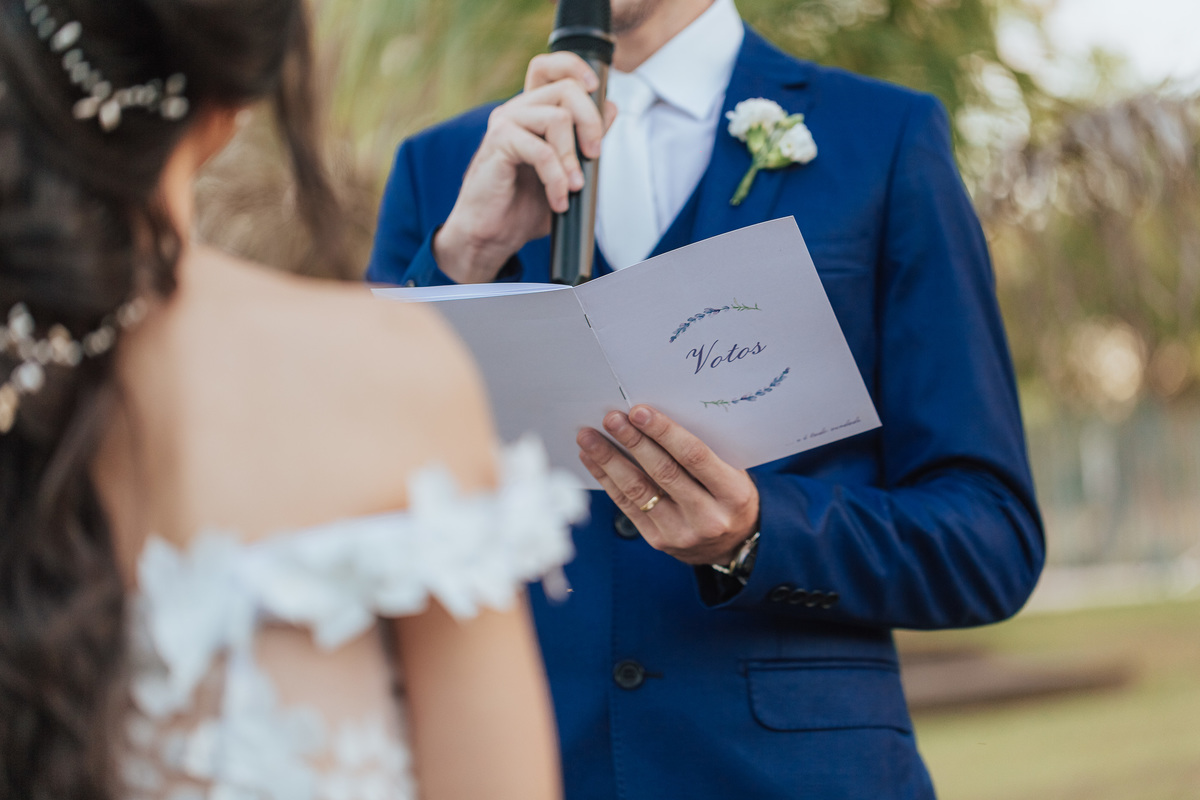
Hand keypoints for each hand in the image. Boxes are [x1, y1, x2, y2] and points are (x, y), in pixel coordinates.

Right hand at [434, 52, 616, 283]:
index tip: (596, 90)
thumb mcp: (566, 171)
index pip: (549, 67)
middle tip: (593, 156)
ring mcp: (505, 124)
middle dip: (590, 122)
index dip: (574, 67)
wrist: (492, 235)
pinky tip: (558, 200)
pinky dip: (556, 178)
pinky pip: (542, 151)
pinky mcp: (498, 143)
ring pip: (557, 117)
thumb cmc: (524, 205)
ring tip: (573, 187)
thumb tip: (610, 108)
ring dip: (572, 157)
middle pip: (565, 88)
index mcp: (531, 111)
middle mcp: (517, 110)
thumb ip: (584, 141)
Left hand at [577, 405, 759, 565]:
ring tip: (588, 436)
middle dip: (633, 441)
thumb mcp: (732, 473)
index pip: (694, 456)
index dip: (664, 432)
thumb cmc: (729, 496)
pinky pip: (626, 506)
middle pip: (662, 472)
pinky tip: (591, 459)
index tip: (639, 412)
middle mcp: (708, 517)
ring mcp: (681, 533)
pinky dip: (606, 480)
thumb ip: (702, 451)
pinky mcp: (659, 541)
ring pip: (638, 491)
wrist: (734, 544)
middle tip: (611, 418)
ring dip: (609, 460)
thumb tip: (653, 419)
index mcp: (733, 494)